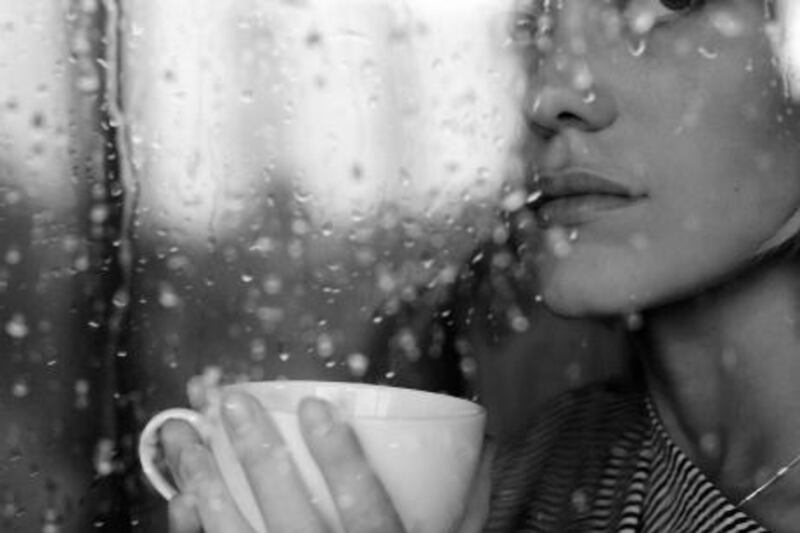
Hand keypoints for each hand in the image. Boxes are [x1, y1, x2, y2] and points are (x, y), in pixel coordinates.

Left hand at [161, 391, 489, 532]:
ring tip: (184, 435)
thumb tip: (484, 444)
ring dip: (205, 482)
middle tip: (231, 403)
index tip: (315, 404)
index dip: (338, 456)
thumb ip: (468, 506)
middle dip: (256, 452)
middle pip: (288, 515)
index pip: (364, 508)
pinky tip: (181, 500)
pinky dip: (195, 532)